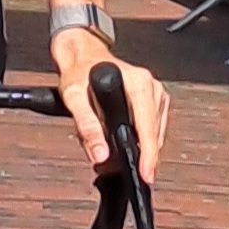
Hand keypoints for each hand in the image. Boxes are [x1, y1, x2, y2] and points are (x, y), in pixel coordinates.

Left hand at [51, 29, 167, 188]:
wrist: (82, 55)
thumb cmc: (78, 71)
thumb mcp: (73, 97)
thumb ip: (86, 127)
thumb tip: (100, 154)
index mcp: (138, 83)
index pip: (148, 127)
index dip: (148, 154)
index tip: (146, 173)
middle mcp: (151, 85)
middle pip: (153, 133)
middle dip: (142, 155)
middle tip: (126, 170)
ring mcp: (155, 92)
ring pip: (155, 132)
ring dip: (141, 147)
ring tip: (120, 155)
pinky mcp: (154, 98)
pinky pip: (153, 127)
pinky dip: (141, 138)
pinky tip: (127, 142)